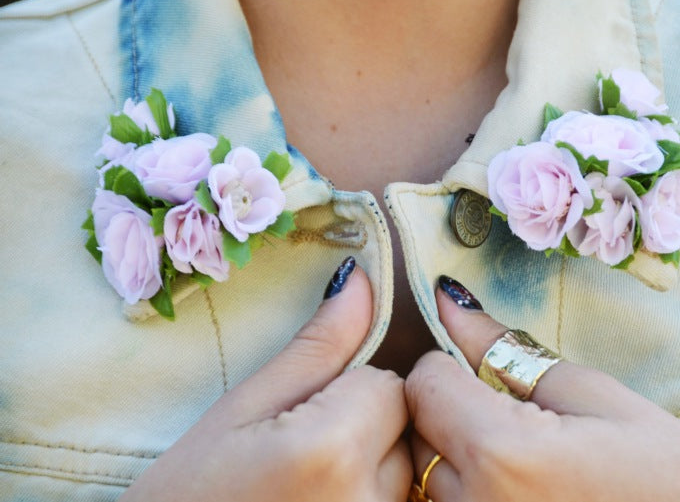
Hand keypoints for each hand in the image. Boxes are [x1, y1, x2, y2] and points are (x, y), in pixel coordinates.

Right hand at [121, 259, 411, 501]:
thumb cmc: (190, 495)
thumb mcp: (243, 409)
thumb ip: (317, 347)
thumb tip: (363, 281)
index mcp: (332, 450)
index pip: (387, 385)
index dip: (348, 390)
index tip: (304, 415)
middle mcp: (369, 501)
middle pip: (405, 427)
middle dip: (367, 426)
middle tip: (302, 453)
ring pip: (408, 470)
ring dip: (374, 466)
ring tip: (311, 484)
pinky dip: (372, 496)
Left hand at [405, 276, 679, 501]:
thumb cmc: (671, 477)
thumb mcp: (594, 395)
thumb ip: (505, 349)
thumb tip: (448, 300)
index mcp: (503, 454)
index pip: (422, 383)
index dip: (449, 364)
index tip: (484, 371)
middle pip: (415, 428)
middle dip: (446, 405)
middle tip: (501, 410)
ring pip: (422, 473)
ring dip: (451, 450)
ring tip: (516, 455)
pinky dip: (464, 486)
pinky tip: (512, 486)